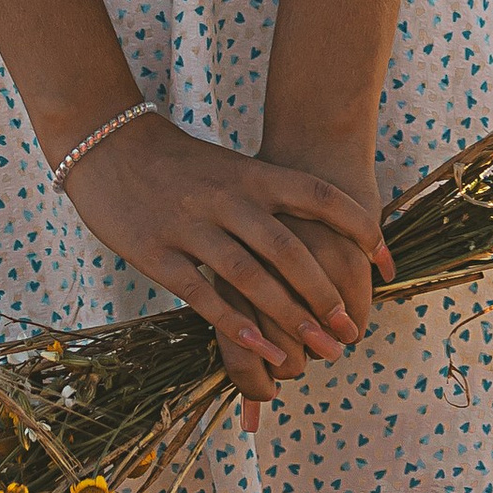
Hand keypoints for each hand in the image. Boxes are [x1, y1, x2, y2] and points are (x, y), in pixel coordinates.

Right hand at [58, 115, 391, 408]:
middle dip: (324, 293)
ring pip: (250, 276)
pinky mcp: (157, 251)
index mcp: (251, 173)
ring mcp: (190, 224)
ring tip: (318, 350)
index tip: (384, 262)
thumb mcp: (231, 168)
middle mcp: (227, 197)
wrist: (108, 143)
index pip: (318, 195)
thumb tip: (323, 234)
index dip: (358, 227)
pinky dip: (236, 324)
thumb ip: (270, 197)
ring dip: (289, 317)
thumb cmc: (179, 163)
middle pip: (288, 247)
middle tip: (348, 331)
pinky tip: (262, 350)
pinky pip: (202, 294)